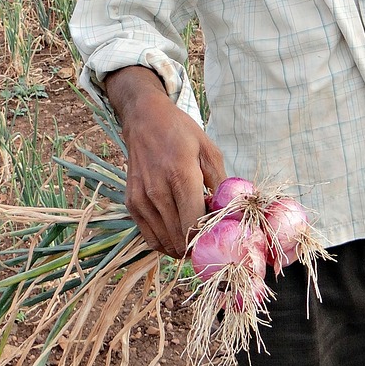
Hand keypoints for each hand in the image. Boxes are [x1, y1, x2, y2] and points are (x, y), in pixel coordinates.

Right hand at [106, 67, 225, 257]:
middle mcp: (158, 191)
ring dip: (182, 245)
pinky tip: (178, 234)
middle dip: (197, 243)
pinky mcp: (132, 204)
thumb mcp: (209, 150)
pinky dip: (166, 243)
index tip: (219, 235)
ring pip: (166, 242)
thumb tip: (232, 210)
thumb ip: (221, 182)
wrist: (144, 120)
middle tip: (209, 237)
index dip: (208, 237)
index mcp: (181, 175)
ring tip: (194, 234)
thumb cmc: (181, 133)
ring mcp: (141, 199)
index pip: (194, 224)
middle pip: (180, 238)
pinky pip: (151, 238)